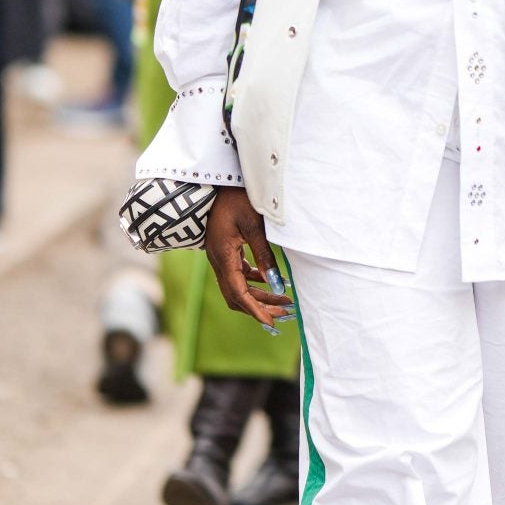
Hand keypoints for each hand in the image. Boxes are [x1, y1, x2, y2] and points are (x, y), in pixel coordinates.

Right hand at [204, 186, 292, 331]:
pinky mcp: (225, 250)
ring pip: (238, 287)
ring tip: (285, 302)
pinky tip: (271, 283)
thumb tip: (277, 285)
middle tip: (286, 315)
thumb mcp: (255, 225)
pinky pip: (238, 274)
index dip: (255, 311)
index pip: (238, 294)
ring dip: (259, 297)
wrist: (219, 178)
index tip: (271, 325)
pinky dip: (254, 283)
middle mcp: (218, 260)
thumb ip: (265, 255)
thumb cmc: (238, 197)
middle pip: (237, 296)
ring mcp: (220, 256)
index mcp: (223, 256)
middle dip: (260, 308)